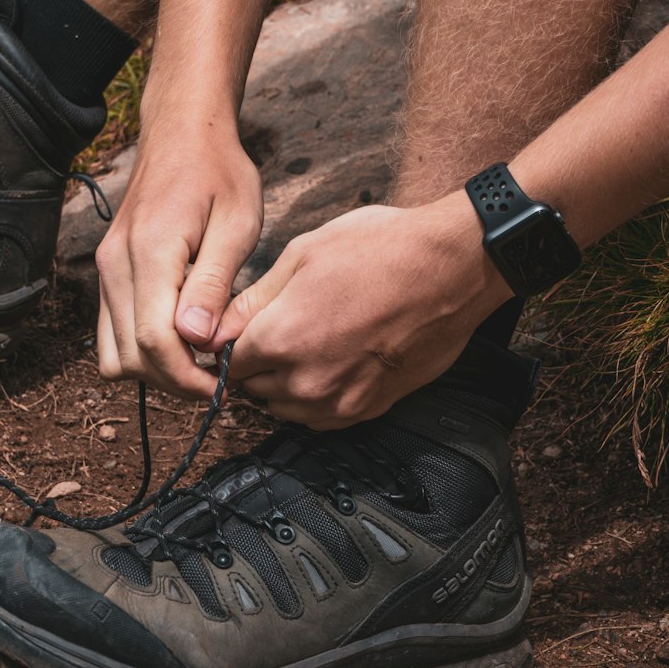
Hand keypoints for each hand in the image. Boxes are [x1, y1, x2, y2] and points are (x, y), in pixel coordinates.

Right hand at [95, 122, 263, 397]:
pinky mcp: (107, 270)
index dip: (189, 377)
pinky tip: (181, 339)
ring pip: (113, 353)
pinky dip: (140, 349)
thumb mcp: (236, 223)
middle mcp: (115, 264)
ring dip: (154, 370)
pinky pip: (110, 332)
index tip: (224, 384)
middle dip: (173, 380)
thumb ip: (214, 284)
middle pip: (130, 357)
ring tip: (199, 361)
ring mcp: (105, 268)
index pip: (155, 341)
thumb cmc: (220, 172)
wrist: (183, 132)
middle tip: (218, 378)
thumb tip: (196, 340)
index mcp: (151, 251)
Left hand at [214, 193, 511, 427]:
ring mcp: (340, 401)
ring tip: (308, 344)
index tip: (241, 330)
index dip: (231, 344)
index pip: (229, 362)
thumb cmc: (379, 249)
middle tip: (279, 329)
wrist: (451, 270)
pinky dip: (316, 398)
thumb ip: (254, 300)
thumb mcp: (302, 256)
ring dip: (285, 385)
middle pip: (255, 389)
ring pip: (286, 408)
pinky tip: (331, 363)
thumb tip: (217, 328)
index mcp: (280, 339)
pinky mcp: (370, 409)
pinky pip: (322, 418)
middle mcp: (305, 382)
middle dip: (257, 364)